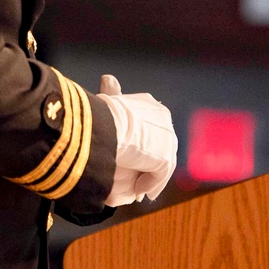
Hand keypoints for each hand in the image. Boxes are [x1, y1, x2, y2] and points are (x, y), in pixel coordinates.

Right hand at [98, 74, 177, 206]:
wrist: (105, 125)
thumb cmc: (100, 111)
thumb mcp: (108, 98)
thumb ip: (112, 91)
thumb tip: (108, 78)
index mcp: (151, 105)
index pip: (150, 128)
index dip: (140, 143)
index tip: (129, 156)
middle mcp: (164, 121)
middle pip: (159, 146)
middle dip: (149, 163)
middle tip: (137, 179)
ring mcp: (168, 139)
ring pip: (161, 163)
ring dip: (150, 177)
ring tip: (138, 189)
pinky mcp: (166, 158)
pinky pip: (159, 175)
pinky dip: (150, 184)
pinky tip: (139, 190)